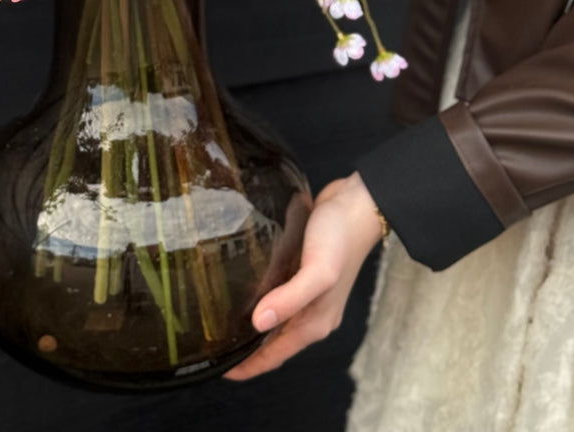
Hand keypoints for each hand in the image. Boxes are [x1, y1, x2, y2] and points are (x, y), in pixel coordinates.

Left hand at [224, 171, 384, 380]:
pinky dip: (262, 298)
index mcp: (315, 322)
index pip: (276, 355)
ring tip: (222, 320)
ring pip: (276, 318)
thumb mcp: (318, 272)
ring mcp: (309, 294)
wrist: (359, 203)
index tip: (220, 371)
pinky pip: (279, 294)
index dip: (249, 366)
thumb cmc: (341, 238)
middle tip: (214, 345)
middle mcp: (313, 313)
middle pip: (274, 341)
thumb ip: (290, 298)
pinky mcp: (304, 272)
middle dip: (247, 348)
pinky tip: (245, 287)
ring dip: (253, 323)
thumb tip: (258, 323)